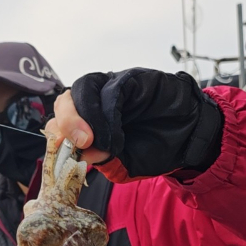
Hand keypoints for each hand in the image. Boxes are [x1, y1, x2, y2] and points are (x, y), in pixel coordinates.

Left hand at [48, 68, 222, 182]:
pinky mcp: (129, 79)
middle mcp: (95, 104)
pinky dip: (107, 112)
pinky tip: (115, 132)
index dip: (57, 139)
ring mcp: (111, 88)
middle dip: (65, 124)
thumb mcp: (124, 165)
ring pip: (82, 89)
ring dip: (81, 116)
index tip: (66, 156)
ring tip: (90, 139)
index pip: (59, 125)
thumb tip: (81, 155)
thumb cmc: (154, 149)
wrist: (188, 138)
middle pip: (65, 102)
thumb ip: (103, 161)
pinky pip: (110, 88)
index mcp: (88, 126)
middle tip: (79, 145)